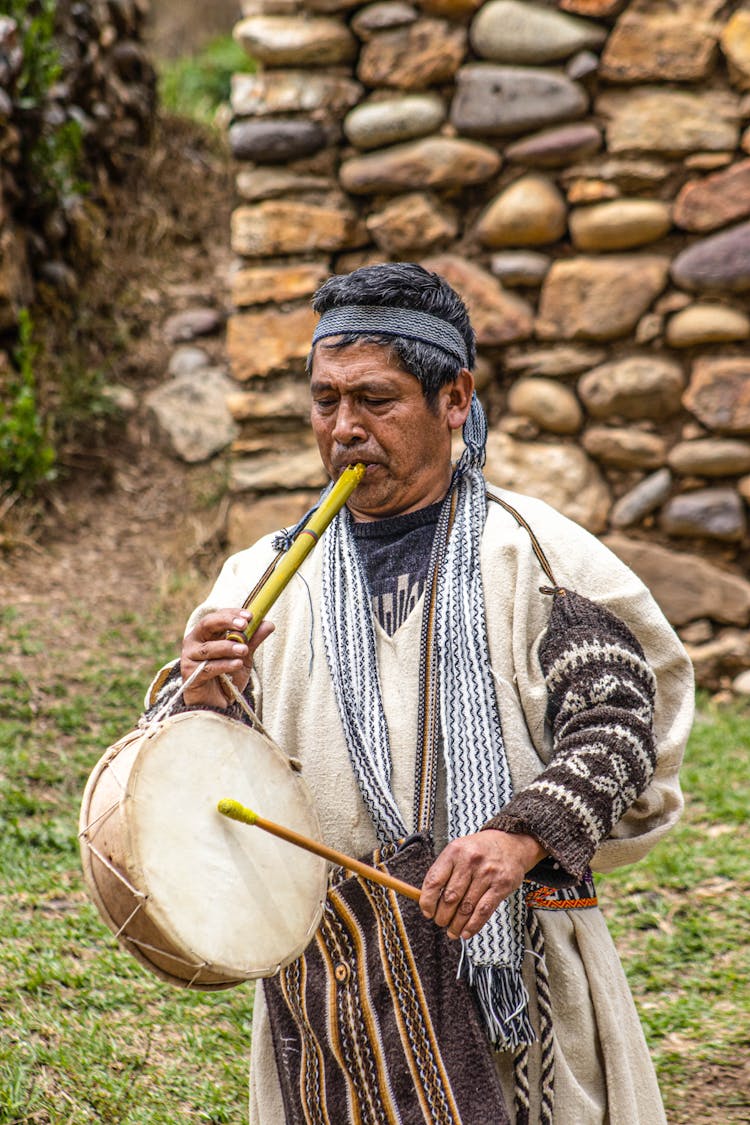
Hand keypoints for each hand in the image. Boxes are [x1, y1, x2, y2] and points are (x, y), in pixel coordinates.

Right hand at [180, 608, 273, 709]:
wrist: (215, 705)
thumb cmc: (227, 676)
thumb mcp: (244, 657)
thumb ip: (253, 640)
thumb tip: (269, 624)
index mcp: (206, 633)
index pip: (217, 616)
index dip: (232, 614)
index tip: (249, 616)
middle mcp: (194, 642)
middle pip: (207, 625)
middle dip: (226, 622)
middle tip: (244, 625)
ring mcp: (190, 658)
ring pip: (208, 648)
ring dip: (228, 647)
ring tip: (244, 650)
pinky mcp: (190, 675)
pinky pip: (208, 668)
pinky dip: (224, 665)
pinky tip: (237, 664)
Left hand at [419, 830, 544, 940]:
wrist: (510, 842)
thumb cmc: (480, 850)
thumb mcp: (458, 851)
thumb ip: (443, 872)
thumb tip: (428, 900)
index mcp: (454, 851)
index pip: (434, 880)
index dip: (427, 901)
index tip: (427, 912)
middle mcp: (470, 861)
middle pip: (450, 897)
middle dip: (442, 916)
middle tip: (440, 922)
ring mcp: (487, 873)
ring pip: (466, 907)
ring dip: (456, 925)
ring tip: (452, 931)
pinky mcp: (501, 885)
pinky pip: (483, 911)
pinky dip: (473, 926)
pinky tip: (466, 932)